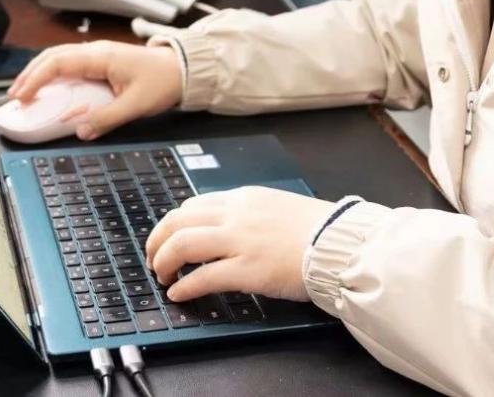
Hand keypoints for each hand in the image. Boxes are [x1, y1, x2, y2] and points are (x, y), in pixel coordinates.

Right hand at [5, 40, 182, 139]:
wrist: (185, 69)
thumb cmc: (163, 82)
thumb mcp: (136, 104)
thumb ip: (107, 118)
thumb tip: (80, 131)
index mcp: (101, 57)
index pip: (58, 63)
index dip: (35, 79)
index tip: (22, 96)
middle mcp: (96, 51)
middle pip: (53, 56)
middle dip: (30, 74)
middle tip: (15, 96)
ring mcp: (100, 54)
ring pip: (60, 57)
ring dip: (41, 72)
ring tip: (26, 91)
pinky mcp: (104, 61)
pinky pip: (72, 63)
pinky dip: (55, 74)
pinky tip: (51, 88)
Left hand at [144, 187, 335, 301]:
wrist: (340, 243)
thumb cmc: (317, 229)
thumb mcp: (278, 207)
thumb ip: (251, 213)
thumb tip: (230, 227)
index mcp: (245, 198)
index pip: (194, 205)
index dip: (173, 223)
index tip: (168, 238)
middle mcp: (237, 214)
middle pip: (178, 220)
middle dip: (158, 240)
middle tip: (154, 258)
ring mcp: (240, 241)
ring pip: (182, 244)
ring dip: (164, 261)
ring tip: (161, 276)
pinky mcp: (247, 270)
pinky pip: (202, 277)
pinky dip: (184, 287)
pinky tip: (179, 295)